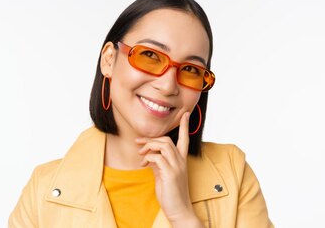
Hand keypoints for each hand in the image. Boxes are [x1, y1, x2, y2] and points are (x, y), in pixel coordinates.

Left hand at [135, 112, 201, 226]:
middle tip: (138, 143)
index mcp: (181, 161)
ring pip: (163, 145)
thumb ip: (159, 163)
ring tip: (140, 154)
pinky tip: (143, 165)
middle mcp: (181, 162)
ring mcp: (176, 167)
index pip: (185, 139)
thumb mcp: (164, 174)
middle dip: (151, 139)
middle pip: (167, 140)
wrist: (179, 210)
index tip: (185, 114)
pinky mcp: (170, 174)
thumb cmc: (170, 192)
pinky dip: (147, 157)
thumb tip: (149, 155)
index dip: (184, 126)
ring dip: (148, 146)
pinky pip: (157, 157)